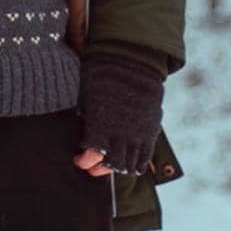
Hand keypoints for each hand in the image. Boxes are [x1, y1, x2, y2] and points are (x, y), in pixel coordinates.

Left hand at [74, 53, 164, 174]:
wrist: (131, 62)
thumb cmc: (103, 74)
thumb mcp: (86, 95)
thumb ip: (87, 115)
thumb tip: (86, 125)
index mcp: (100, 125)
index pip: (92, 155)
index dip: (84, 161)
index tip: (79, 161)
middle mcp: (119, 134)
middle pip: (111, 164)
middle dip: (100, 169)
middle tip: (94, 168)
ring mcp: (137, 134)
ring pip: (129, 164)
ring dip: (119, 167)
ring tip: (113, 163)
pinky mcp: (151, 131)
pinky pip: (145, 156)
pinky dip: (138, 164)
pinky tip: (132, 164)